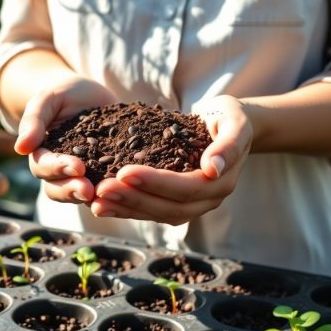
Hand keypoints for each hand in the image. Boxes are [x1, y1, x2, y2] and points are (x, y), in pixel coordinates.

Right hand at [15, 76, 117, 203]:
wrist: (93, 93)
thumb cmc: (65, 93)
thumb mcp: (49, 98)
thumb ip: (34, 120)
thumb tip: (20, 148)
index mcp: (42, 153)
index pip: (43, 167)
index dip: (58, 169)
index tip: (77, 166)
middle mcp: (59, 170)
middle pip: (57, 189)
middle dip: (73, 190)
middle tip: (89, 190)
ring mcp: (82, 176)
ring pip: (79, 195)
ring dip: (90, 197)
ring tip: (105, 194)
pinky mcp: (103, 175)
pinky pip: (104, 190)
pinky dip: (111, 192)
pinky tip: (124, 190)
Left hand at [89, 95, 255, 224]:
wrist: (227, 124)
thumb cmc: (228, 116)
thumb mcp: (234, 121)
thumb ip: (228, 144)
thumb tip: (213, 169)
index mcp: (221, 182)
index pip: (186, 189)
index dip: (155, 183)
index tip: (124, 172)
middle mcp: (208, 200)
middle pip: (169, 207)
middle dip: (133, 199)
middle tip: (101, 188)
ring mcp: (192, 205)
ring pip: (157, 214)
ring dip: (126, 208)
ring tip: (96, 200)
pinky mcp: (176, 203)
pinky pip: (151, 211)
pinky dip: (126, 209)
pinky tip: (101, 204)